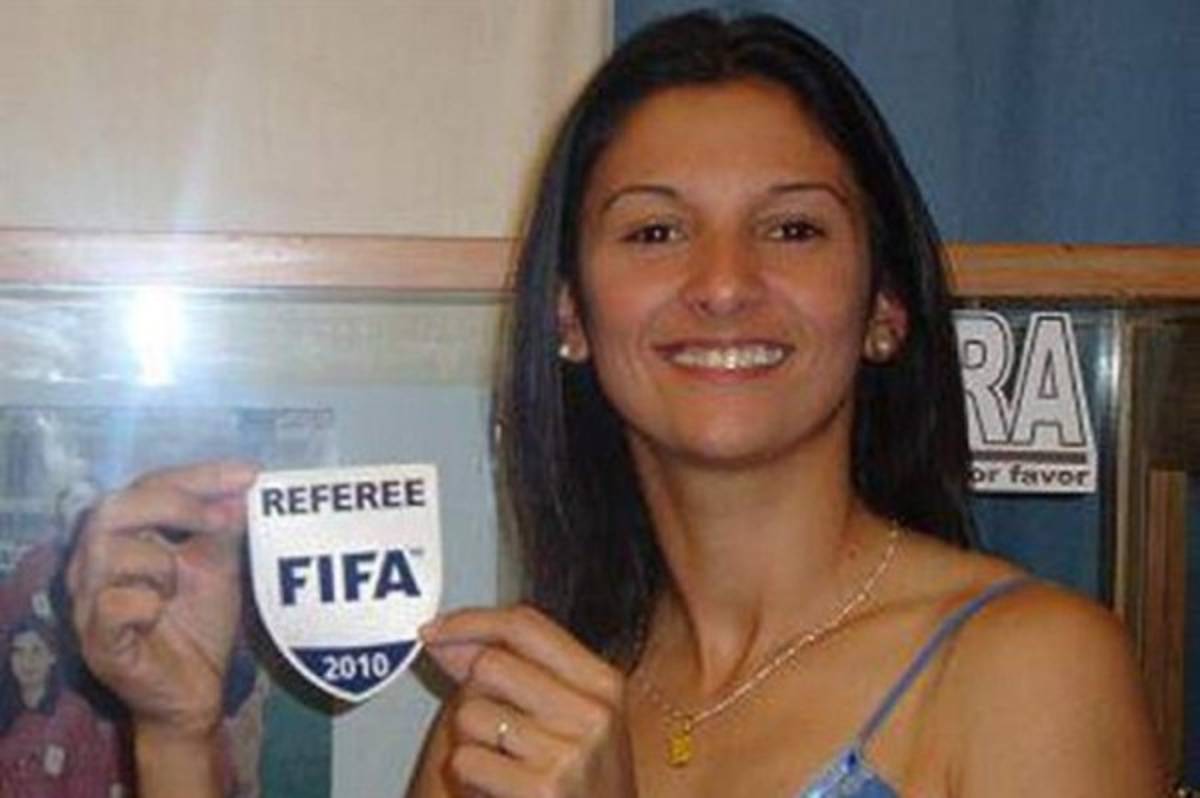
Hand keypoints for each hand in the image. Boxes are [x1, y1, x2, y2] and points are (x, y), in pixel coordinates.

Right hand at [66, 461, 256, 739]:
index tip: (249, 474)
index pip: (147, 487)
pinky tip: (161, 612)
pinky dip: (148, 601)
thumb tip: (243, 485)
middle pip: (114, 508)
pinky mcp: (96, 641)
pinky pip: (114, 603)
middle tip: (226, 517)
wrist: (195, 692)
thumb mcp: (217, 565)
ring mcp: (87, 604)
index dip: (197, 476)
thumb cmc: (198, 624)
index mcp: (121, 538)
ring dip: (160, 561)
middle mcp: (92, 564)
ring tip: (178, 586)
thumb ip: (224, 526)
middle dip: (177, 504)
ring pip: (109, 551)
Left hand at [420, 605, 636, 797]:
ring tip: (503, 766)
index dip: (471, 621)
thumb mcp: (569, 719)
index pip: (525, 625)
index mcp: (603, 684)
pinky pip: (466, 759)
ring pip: (471, 713)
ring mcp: (569, 754)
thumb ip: (516, 672)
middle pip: (490, 665)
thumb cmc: (582, 786)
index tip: (435, 630)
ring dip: (470, 741)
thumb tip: (447, 639)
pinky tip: (498, 790)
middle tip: (493, 730)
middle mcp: (593, 713)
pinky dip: (469, 777)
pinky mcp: (542, 792)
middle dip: (473, 694)